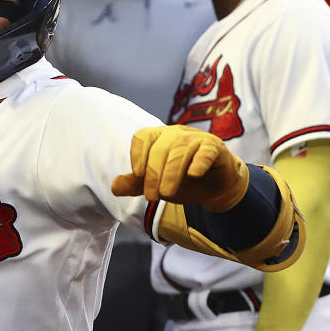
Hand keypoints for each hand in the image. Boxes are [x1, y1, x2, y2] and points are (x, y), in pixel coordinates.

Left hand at [112, 124, 248, 211]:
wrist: (214, 188)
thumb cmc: (182, 181)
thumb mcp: (156, 184)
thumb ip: (136, 184)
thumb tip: (114, 187)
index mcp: (159, 137)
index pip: (143, 137)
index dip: (138, 155)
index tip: (138, 175)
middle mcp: (176, 133)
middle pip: (160, 147)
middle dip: (153, 174)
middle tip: (151, 197)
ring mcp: (197, 139)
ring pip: (180, 150)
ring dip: (171, 173)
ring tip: (166, 194)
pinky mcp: (215, 148)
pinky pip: (206, 151)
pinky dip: (199, 162)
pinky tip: (193, 174)